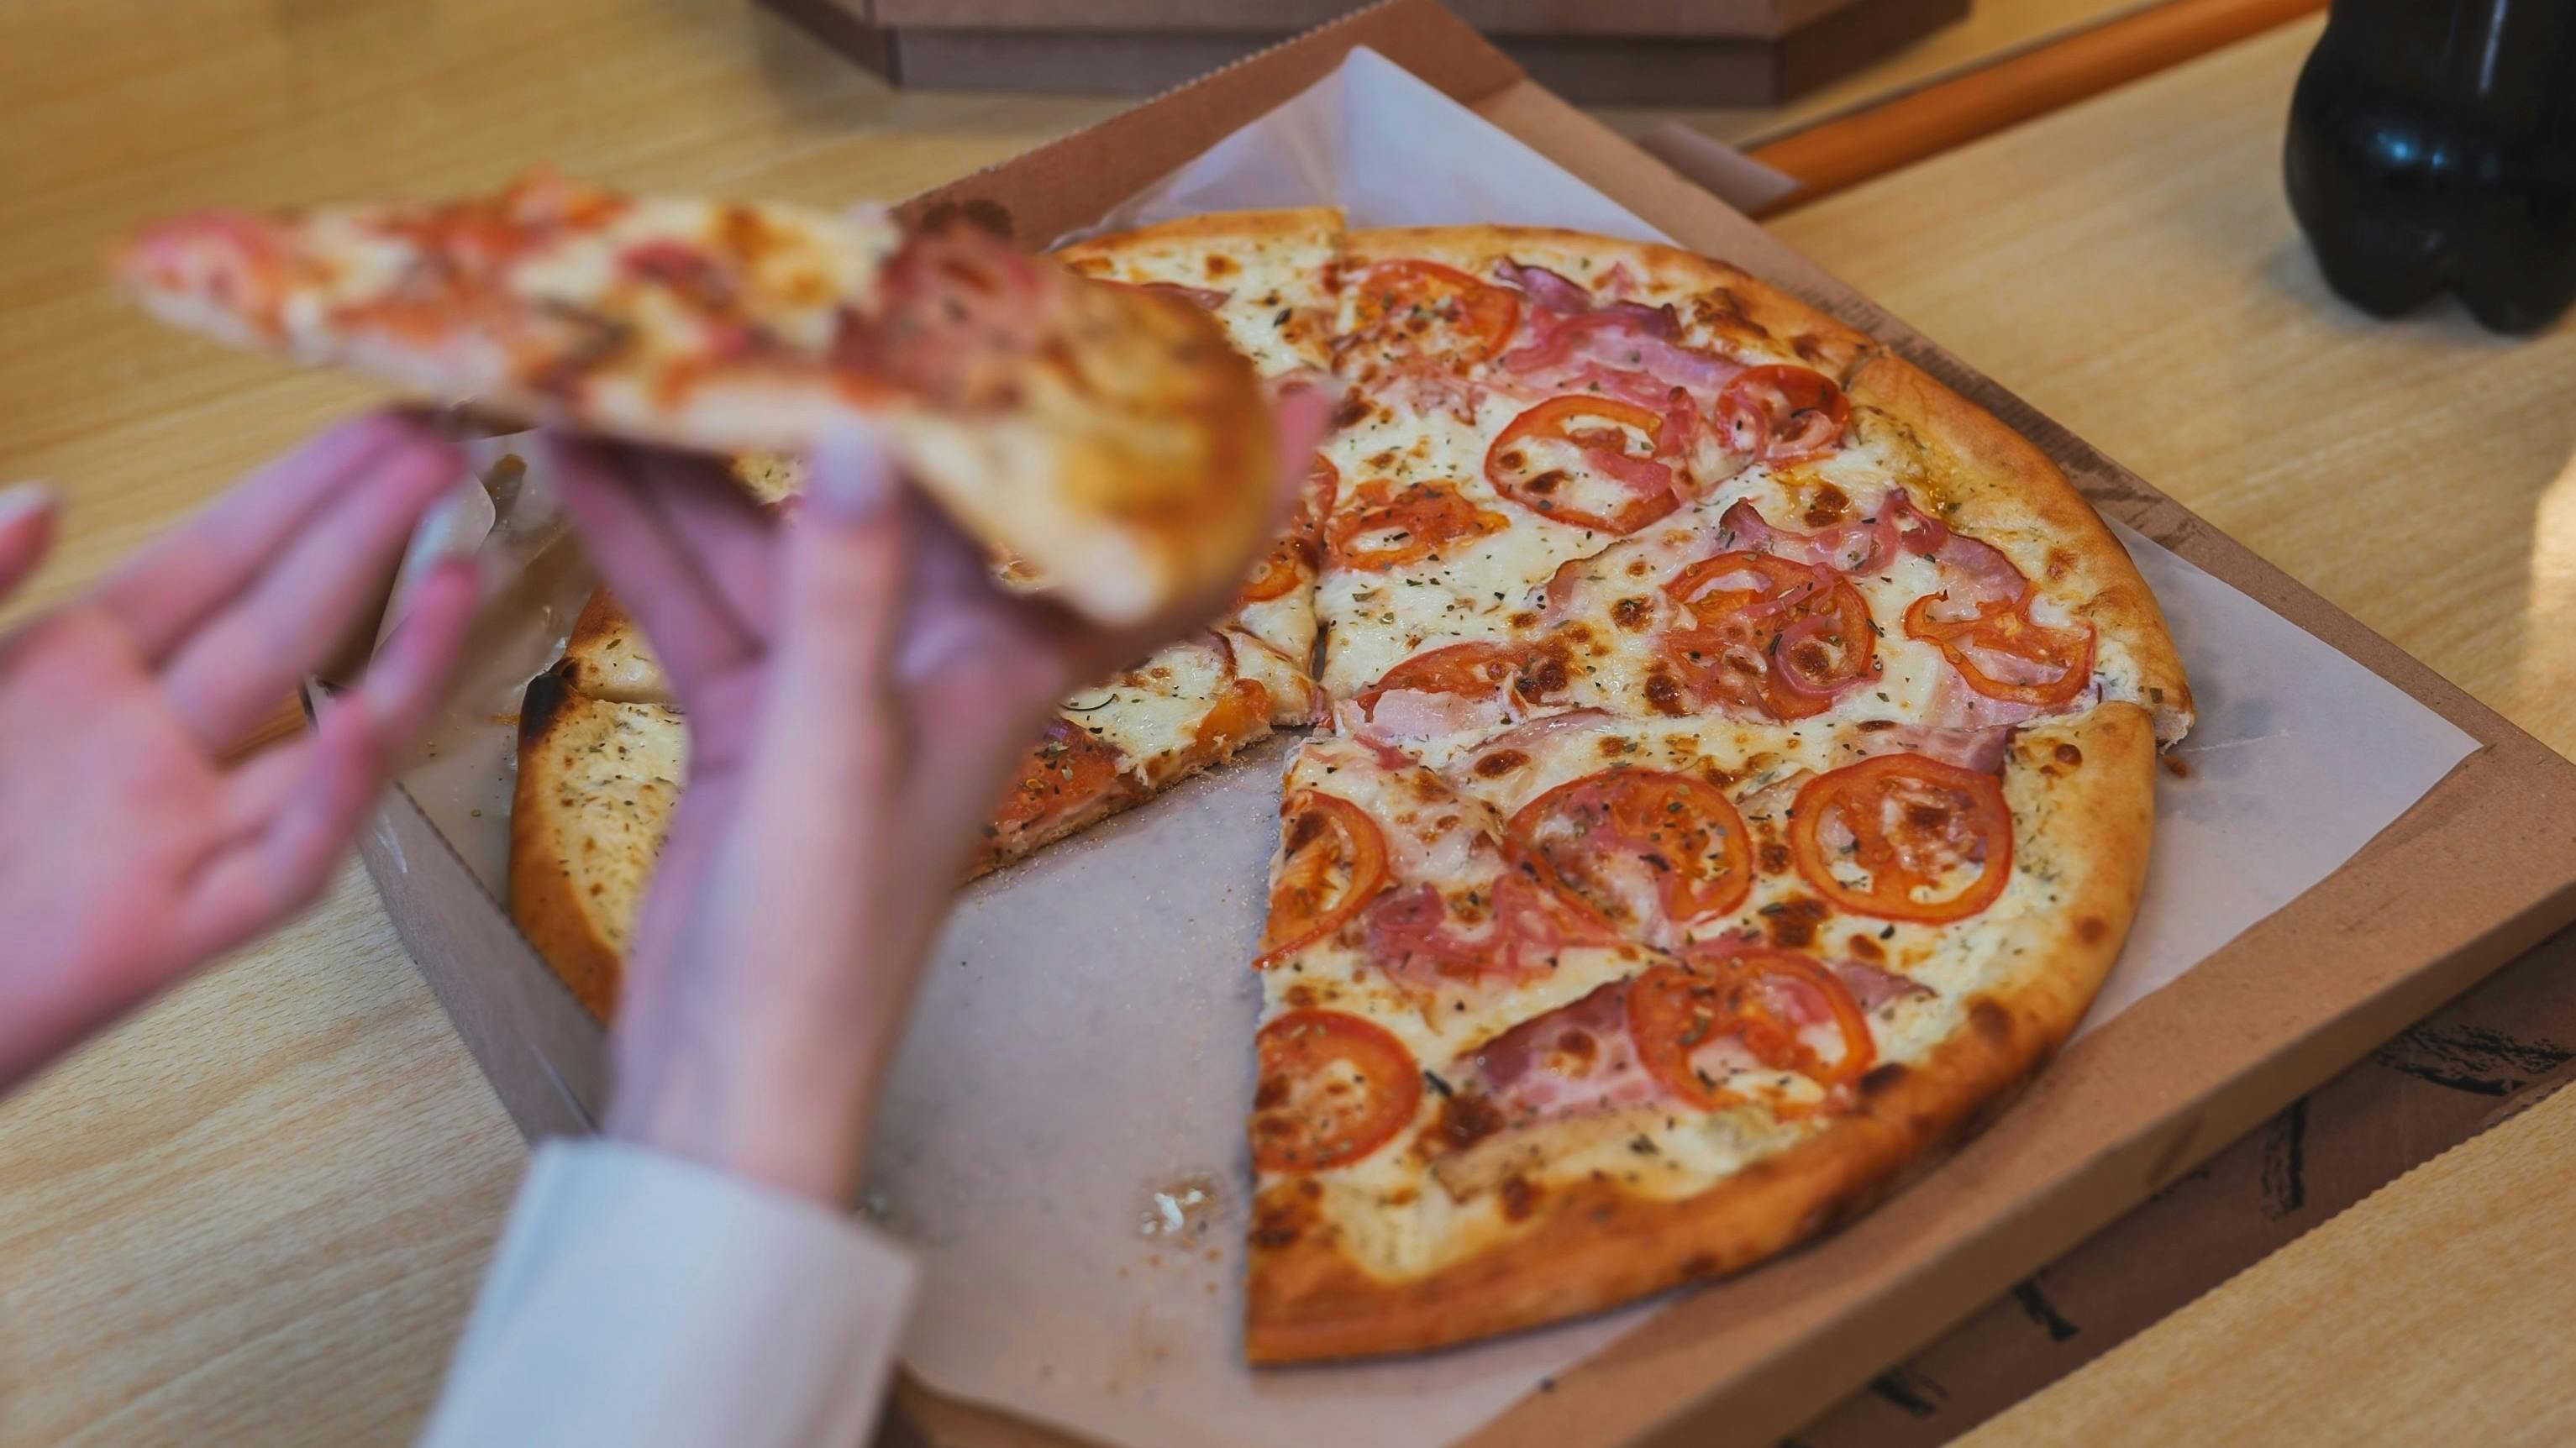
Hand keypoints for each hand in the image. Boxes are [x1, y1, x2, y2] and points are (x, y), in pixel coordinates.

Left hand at [0, 413, 478, 1087]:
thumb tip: (53, 495)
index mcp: (72, 668)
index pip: (223, 555)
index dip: (308, 489)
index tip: (386, 425)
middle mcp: (145, 742)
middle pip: (292, 621)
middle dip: (378, 535)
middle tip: (457, 457)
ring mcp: (173, 836)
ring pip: (327, 738)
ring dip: (404, 657)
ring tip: (462, 572)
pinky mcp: (178, 935)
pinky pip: (287, 861)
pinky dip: (333, 795)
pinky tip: (368, 720)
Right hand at [549, 399, 1323, 1204]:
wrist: (728, 1076)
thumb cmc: (821, 944)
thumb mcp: (835, 749)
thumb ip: (843, 593)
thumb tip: (860, 443)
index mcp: (1006, 673)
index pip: (1159, 564)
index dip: (1241, 484)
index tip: (1302, 393)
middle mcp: (939, 664)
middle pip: (933, 504)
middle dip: (898, 400)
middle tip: (866, 277)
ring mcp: (841, 688)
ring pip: (790, 539)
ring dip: (719, 456)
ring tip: (645, 346)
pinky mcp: (757, 719)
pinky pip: (709, 597)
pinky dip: (652, 534)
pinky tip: (585, 455)